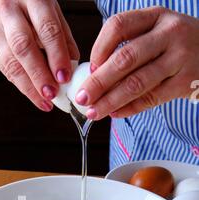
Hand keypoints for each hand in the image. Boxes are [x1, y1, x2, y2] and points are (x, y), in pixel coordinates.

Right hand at [0, 0, 78, 111]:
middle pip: (23, 46)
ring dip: (29, 86)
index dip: (56, 55)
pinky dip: (21, 85)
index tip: (65, 78)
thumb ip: (63, 38)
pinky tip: (34, 95)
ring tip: (45, 102)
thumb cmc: (32, 8)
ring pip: (10, 62)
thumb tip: (73, 69)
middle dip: (39, 74)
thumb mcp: (52, 12)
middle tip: (52, 94)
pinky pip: (6, 70)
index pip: (46, 29)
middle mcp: (9, 11)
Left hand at [74, 7, 198, 119]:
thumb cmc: (176, 45)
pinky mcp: (185, 82)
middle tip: (82, 98)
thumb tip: (94, 76)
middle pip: (125, 58)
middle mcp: (169, 34)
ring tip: (94, 112)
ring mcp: (179, 58)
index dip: (98, 48)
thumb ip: (130, 46)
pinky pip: (151, 99)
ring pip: (137, 83)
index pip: (118, 26)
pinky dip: (130, 108)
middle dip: (98, 82)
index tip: (88, 69)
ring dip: (111, 100)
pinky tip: (115, 114)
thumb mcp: (157, 32)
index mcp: (156, 16)